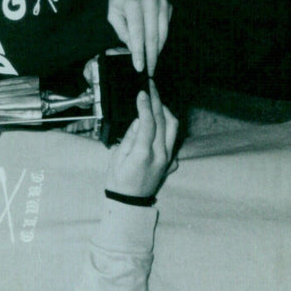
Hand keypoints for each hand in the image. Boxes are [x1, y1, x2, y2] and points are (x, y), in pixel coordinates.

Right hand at [105, 81, 178, 197]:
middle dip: (157, 101)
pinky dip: (167, 125)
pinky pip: (173, 139)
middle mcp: (160, 155)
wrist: (129, 203)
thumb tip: (138, 121)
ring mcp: (168, 159)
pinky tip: (159, 120)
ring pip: (174, 128)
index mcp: (143, 154)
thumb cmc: (118, 181)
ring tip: (156, 100)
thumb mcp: (116, 158)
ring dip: (166, 111)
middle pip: (164, 121)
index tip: (142, 92)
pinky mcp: (171, 161)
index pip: (148, 123)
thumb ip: (129, 138)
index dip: (145, 105)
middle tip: (150, 87)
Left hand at [107, 0, 171, 75]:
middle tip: (149, 71)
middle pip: (153, 36)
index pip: (137, 33)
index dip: (139, 52)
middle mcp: (150, 3)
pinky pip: (167, 27)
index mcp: (133, 4)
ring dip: (158, 50)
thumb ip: (122, 31)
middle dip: (151, 56)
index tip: (139, 67)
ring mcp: (162, 3)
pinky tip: (156, 49)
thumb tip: (133, 48)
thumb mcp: (113, 14)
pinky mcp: (168, 5)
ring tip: (152, 63)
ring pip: (162, 33)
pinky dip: (162, 40)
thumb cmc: (121, 1)